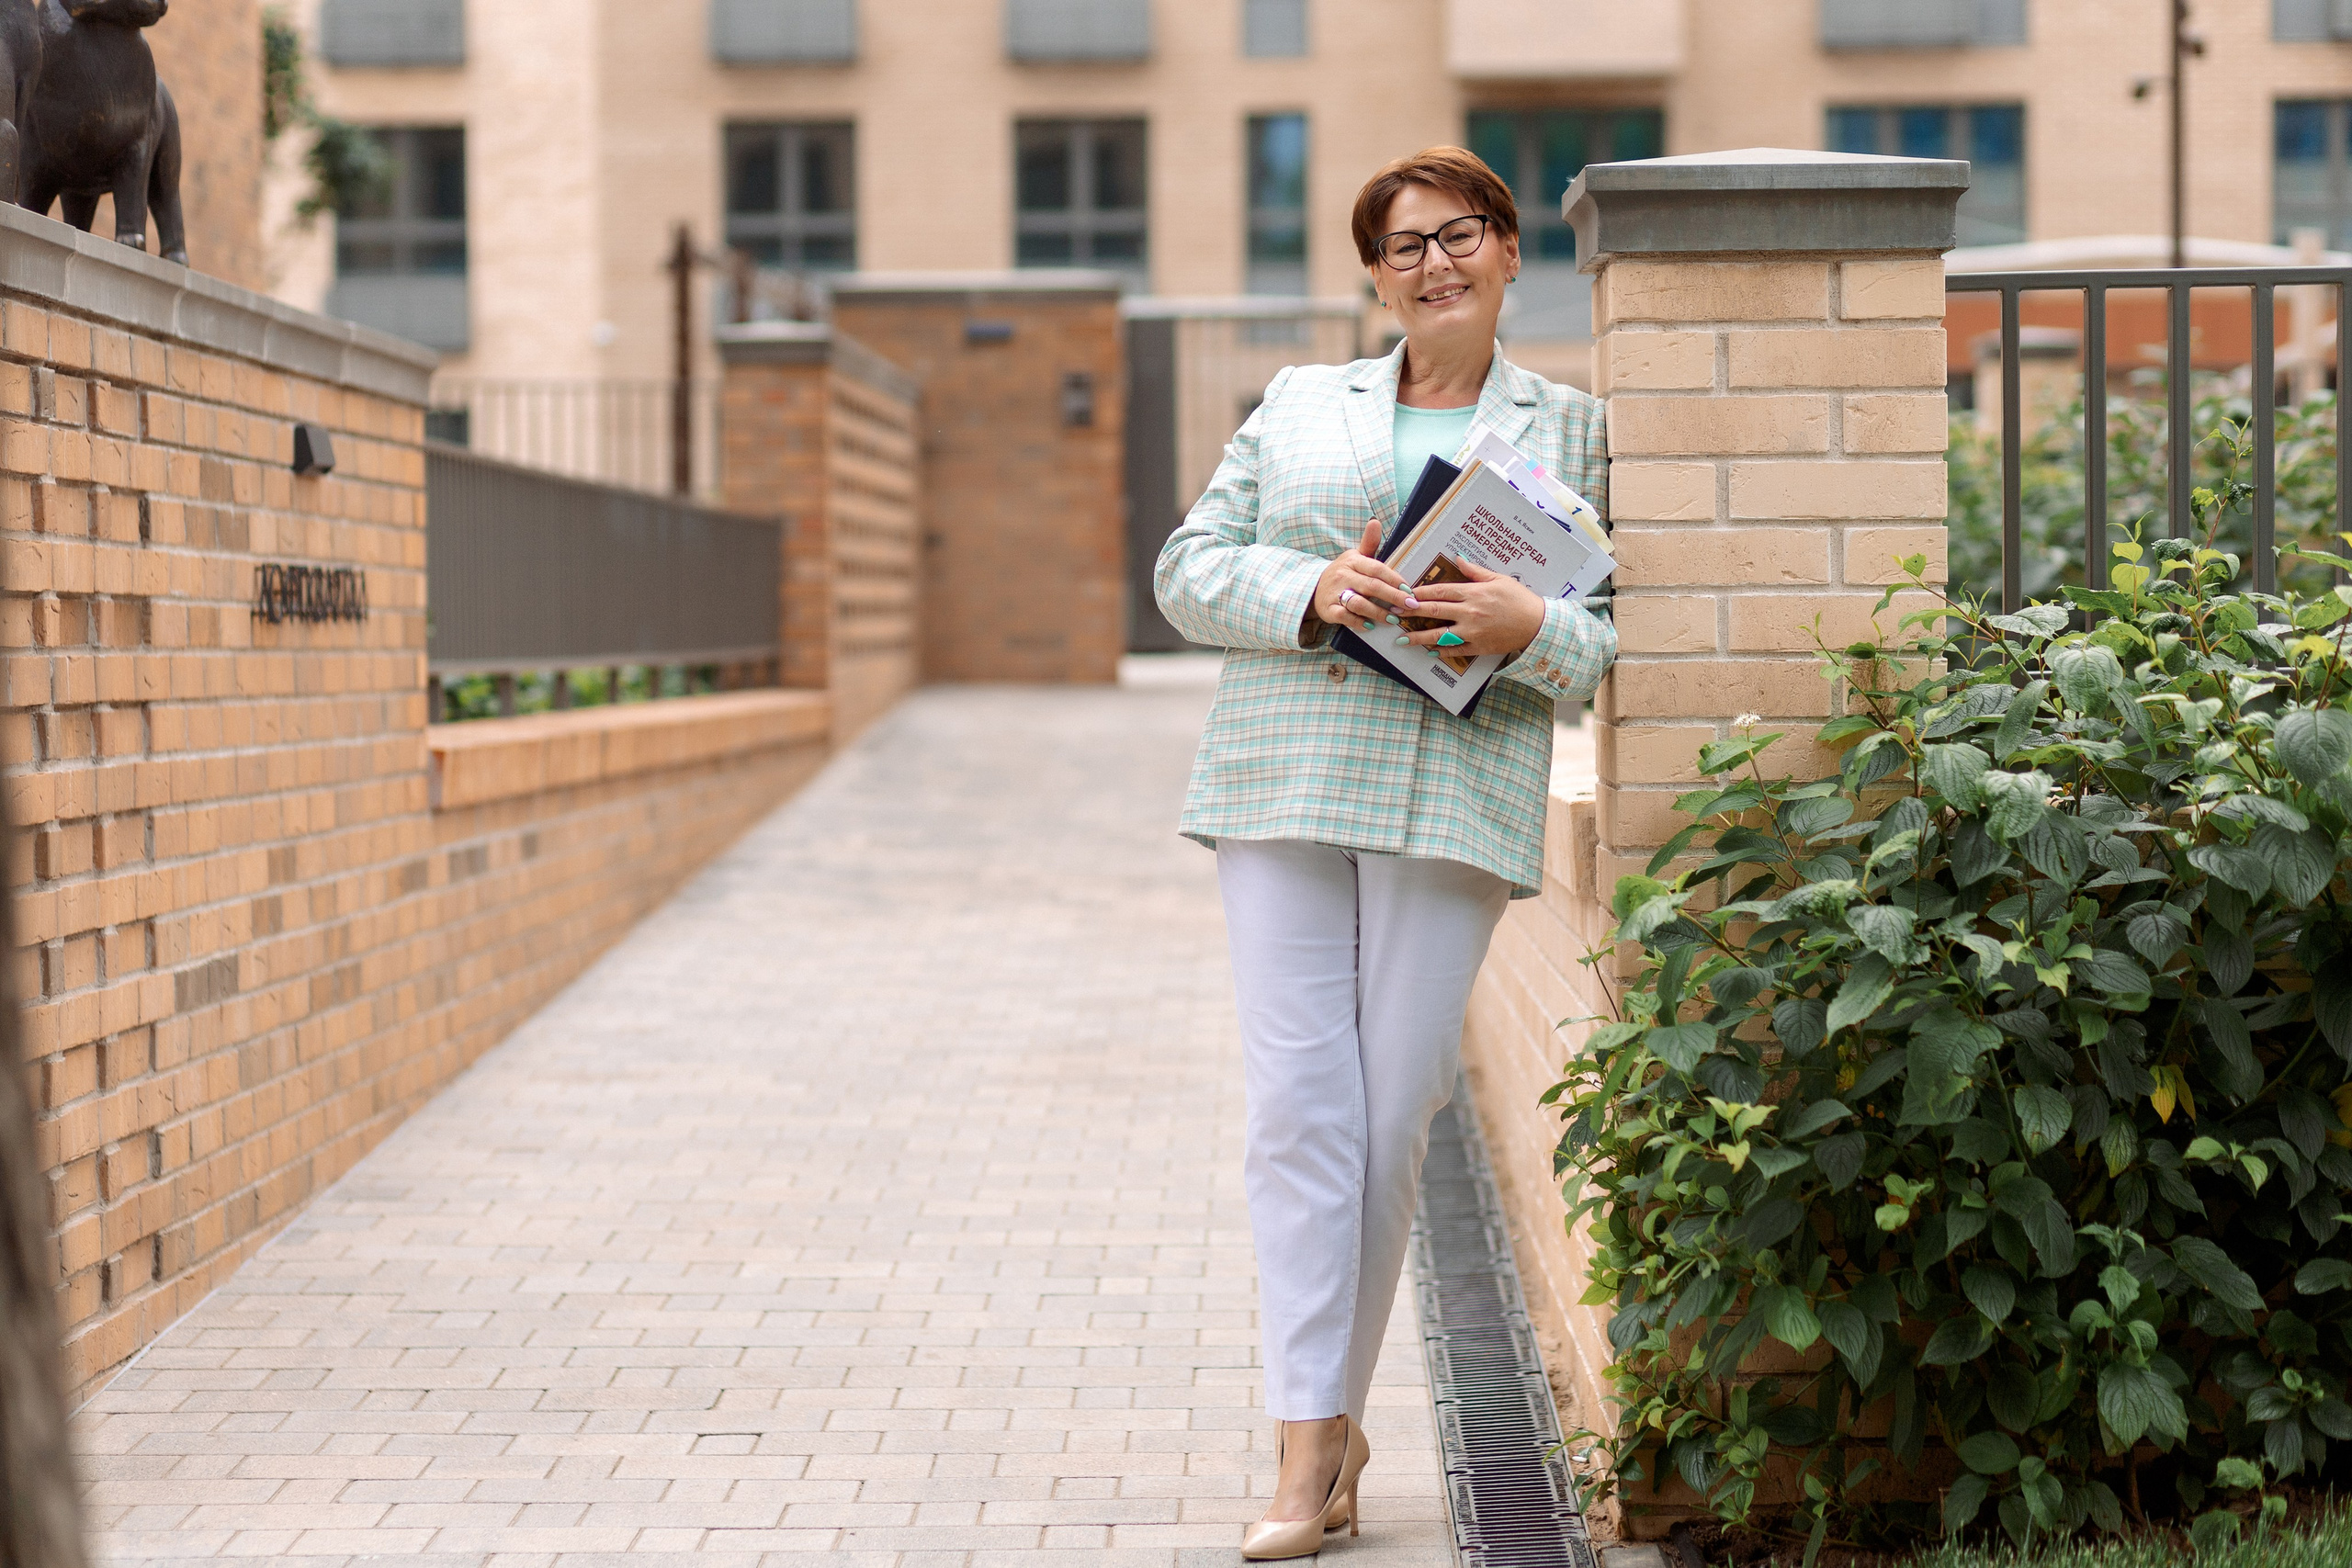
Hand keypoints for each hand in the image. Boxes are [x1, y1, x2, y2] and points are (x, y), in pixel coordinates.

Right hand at [1311, 520, 1415, 630]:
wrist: (1315, 588)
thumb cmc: (1344, 573)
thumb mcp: (1355, 556)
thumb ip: (1369, 543)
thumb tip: (1376, 521)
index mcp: (1352, 561)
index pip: (1377, 568)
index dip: (1394, 579)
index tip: (1409, 589)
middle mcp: (1343, 576)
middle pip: (1372, 586)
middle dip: (1393, 597)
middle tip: (1410, 605)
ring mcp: (1335, 593)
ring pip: (1359, 603)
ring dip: (1379, 612)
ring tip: (1394, 618)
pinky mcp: (1329, 610)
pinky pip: (1345, 617)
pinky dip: (1359, 622)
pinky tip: (1371, 625)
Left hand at [1391, 562, 1545, 658]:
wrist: (1537, 623)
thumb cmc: (1519, 599)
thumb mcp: (1498, 579)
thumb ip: (1475, 571)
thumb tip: (1457, 558)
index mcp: (1473, 593)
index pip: (1440, 591)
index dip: (1419, 593)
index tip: (1404, 593)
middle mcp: (1469, 611)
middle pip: (1433, 611)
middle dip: (1410, 612)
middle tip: (1392, 614)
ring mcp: (1473, 631)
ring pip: (1439, 634)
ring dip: (1418, 637)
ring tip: (1401, 639)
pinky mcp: (1479, 646)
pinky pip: (1455, 650)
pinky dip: (1441, 651)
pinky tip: (1428, 651)